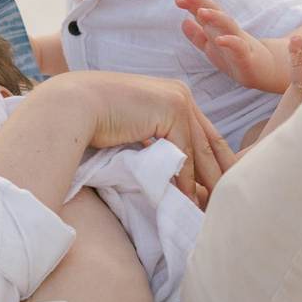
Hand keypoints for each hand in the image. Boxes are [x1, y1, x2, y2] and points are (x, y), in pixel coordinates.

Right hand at [73, 73, 234, 209]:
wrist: (73, 105)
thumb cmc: (93, 120)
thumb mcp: (135, 131)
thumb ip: (156, 143)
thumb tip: (170, 172)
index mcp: (173, 95)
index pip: (201, 133)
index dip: (213, 161)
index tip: (219, 186)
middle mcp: (181, 94)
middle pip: (209, 140)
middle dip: (219, 173)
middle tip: (227, 200)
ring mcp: (178, 98)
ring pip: (200, 148)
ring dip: (207, 181)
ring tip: (213, 208)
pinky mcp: (172, 108)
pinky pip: (184, 152)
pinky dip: (186, 179)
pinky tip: (188, 200)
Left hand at [176, 0, 288, 92]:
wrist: (264, 72)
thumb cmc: (236, 58)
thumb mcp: (213, 48)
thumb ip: (198, 36)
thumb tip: (183, 21)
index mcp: (219, 29)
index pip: (206, 12)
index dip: (192, 5)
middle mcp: (229, 31)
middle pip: (216, 13)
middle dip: (202, 2)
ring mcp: (239, 42)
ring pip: (227, 25)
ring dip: (215, 17)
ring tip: (201, 12)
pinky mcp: (246, 57)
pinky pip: (239, 47)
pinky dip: (230, 42)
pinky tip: (219, 40)